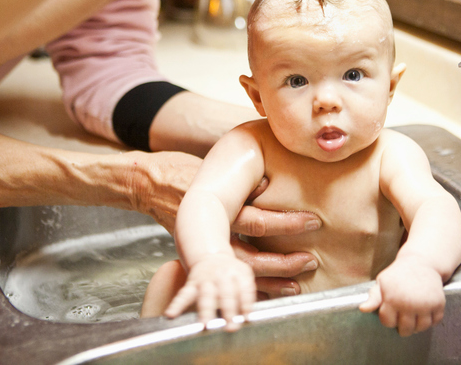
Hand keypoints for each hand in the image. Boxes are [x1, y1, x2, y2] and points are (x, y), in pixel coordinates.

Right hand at [127, 156, 320, 291]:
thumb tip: (269, 180)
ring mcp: (202, 250)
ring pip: (241, 274)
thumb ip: (240, 179)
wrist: (147, 185)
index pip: (258, 221)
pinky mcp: (198, 259)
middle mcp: (210, 234)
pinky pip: (227, 277)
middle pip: (252, 257)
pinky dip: (248, 288)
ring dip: (271, 282)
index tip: (313, 222)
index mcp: (217, 208)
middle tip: (311, 260)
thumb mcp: (210, 168)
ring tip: (296, 286)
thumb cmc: (180, 171)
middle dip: (283, 263)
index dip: (287, 224)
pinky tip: (268, 293)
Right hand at [164, 254, 255, 330]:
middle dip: (229, 311)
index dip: (246, 304)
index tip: (246, 318)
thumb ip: (247, 294)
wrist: (211, 255)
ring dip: (206, 311)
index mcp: (238, 273)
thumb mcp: (244, 275)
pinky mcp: (192, 283)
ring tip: (205, 325)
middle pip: (226, 294)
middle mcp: (222, 276)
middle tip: (231, 326)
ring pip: (206, 296)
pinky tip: (171, 314)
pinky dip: (176, 305)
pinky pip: (184, 294)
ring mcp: (206, 280)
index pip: (245, 289)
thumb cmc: (230, 271)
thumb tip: (248, 316)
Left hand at [359, 258, 445, 336]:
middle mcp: (409, 303)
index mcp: (392, 299)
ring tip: (415, 315)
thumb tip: (363, 309)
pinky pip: (435, 321)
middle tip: (404, 315)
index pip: (388, 323)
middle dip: (403, 326)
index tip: (392, 310)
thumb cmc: (398, 274)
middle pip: (406, 330)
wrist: (422, 262)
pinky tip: (426, 310)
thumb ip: (373, 298)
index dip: (388, 318)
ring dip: (418, 325)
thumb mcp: (382, 282)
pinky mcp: (438, 303)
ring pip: (421, 328)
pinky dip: (431, 319)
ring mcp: (425, 304)